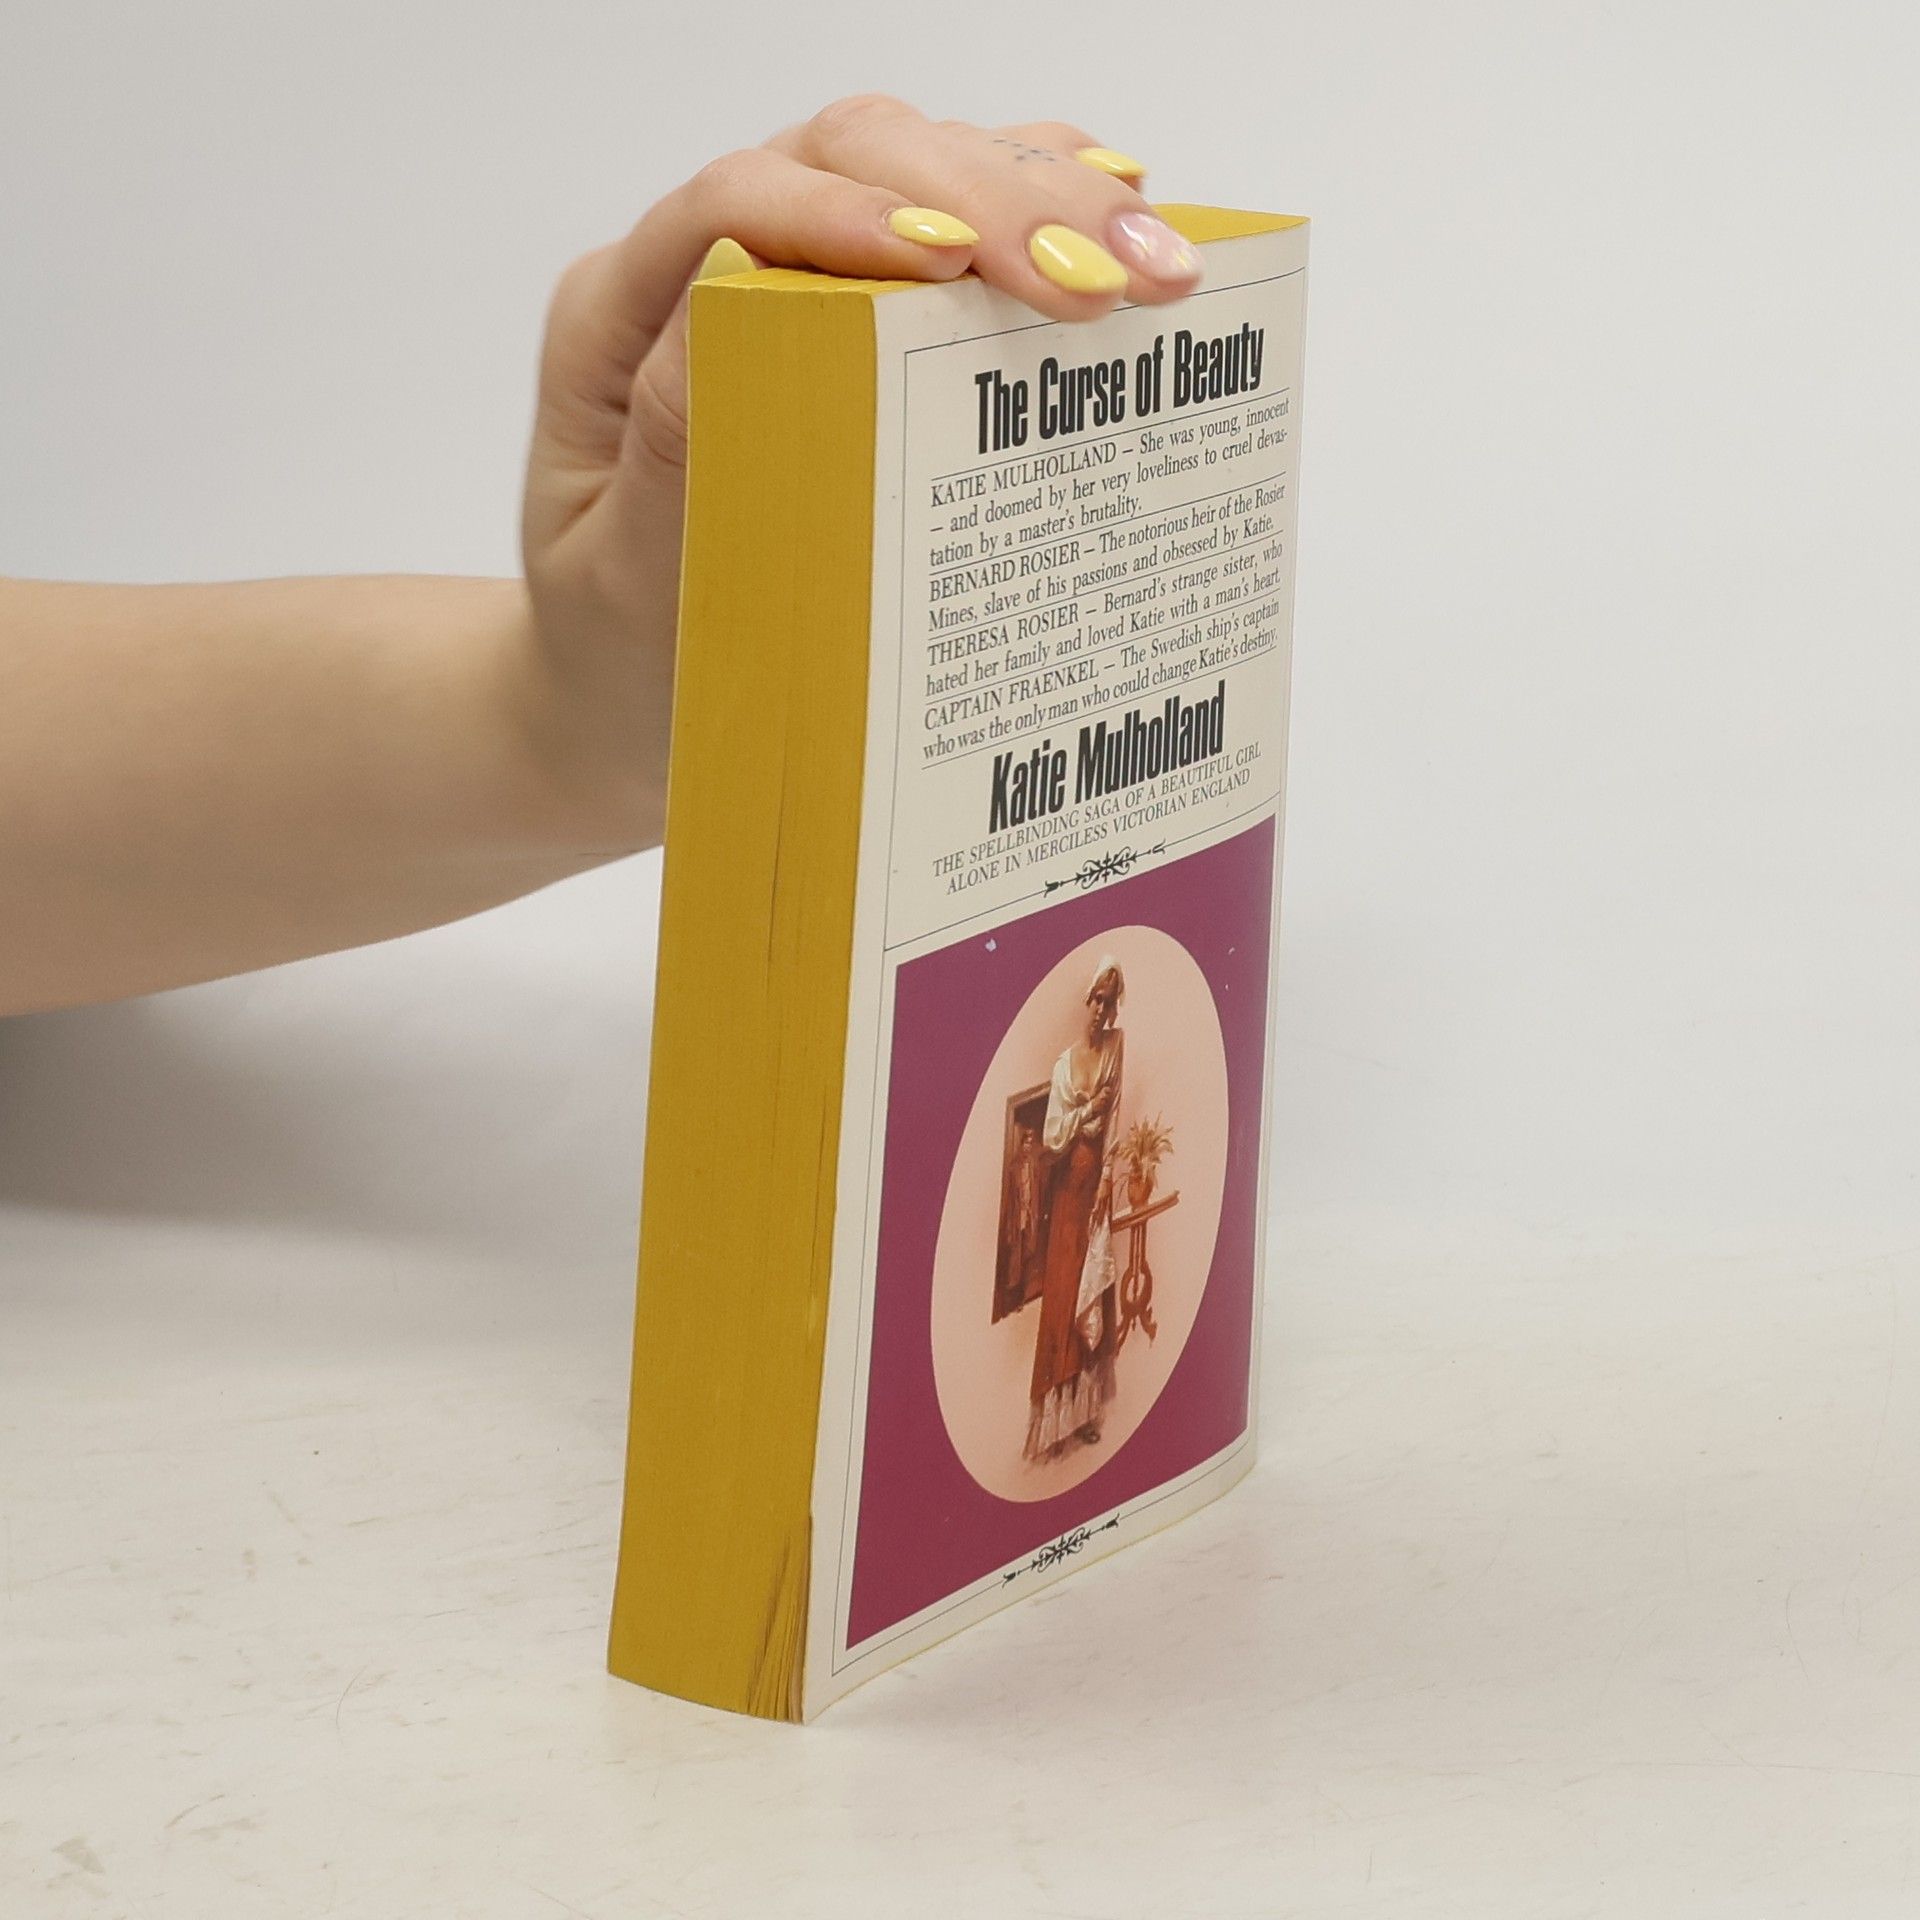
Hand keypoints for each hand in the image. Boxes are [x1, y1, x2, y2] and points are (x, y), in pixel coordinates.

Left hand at [516, 97, 1203, 845]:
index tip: (952, 264)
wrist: (625, 696)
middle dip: (990, 194)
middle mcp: (702, 270)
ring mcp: (790, 276)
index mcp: (618, 318)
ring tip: (1157, 268)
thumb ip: (668, 445)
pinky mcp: (859, 307)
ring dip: (1044, 196)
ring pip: (920, 169)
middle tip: (1108, 274)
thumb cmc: (619, 648)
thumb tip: (750, 301)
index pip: (734, 207)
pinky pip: (956, 227)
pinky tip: (1123, 228)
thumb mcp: (621, 577)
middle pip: (851, 157)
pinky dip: (1041, 211)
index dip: (849, 212)